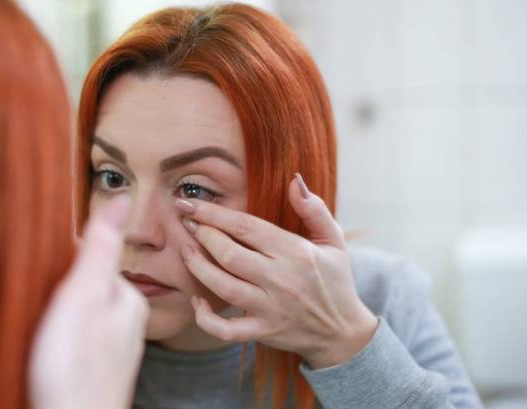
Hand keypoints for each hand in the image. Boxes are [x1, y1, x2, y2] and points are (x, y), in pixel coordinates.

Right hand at [29, 196, 148, 408]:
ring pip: (83, 315)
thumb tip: (124, 198)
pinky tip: (47, 347)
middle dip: (62, 289)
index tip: (42, 273)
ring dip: (59, 314)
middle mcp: (127, 322)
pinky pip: (77, 340)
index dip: (64, 264)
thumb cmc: (75, 365)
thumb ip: (100, 249)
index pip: (95, 260)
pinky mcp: (94, 369)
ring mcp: (112, 348)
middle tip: (37, 302)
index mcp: (128, 298)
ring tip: (40, 325)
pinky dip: (60, 338)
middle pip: (89, 287)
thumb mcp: (83, 294)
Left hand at [176, 174, 376, 368]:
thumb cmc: (335, 281)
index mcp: (295, 252)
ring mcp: (271, 308)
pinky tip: (196, 302)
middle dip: (203, 235)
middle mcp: (281, 279)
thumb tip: (295, 180)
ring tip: (184, 251)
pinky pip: (227, 329)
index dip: (214, 214)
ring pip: (224, 287)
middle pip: (230, 254)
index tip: (190, 203)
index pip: (247, 227)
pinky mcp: (263, 331)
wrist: (342, 332)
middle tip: (186, 222)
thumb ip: (314, 209)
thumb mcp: (333, 240)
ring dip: (198, 268)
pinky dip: (206, 318)